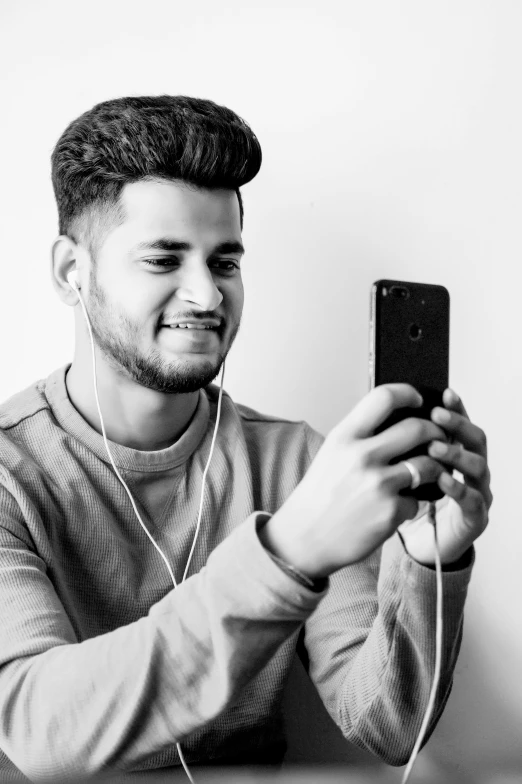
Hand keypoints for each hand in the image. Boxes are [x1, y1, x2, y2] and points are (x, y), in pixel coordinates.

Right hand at [260, 384, 448, 578]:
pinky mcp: (391, 511)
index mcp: (345, 436)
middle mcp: (362, 455)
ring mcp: (378, 484)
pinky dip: (411, 503)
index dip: (408, 393)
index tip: (419, 400)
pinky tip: (396, 508)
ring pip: (429, 464)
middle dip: (436, 431)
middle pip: (418, 428)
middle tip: (439, 437)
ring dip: (435, 468)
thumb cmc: (320, 495)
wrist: (303, 538)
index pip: (384, 397)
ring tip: (428, 472)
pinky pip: (418, 499)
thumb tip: (399, 420)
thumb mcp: (332, 454)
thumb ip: (361, 436)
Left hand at [399, 389, 491, 566]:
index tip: (443, 393)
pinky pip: (473, 499)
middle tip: (437, 415)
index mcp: (454, 452)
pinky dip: (458, 488)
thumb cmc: (405, 502)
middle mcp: (470, 469)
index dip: (455, 408)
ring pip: (478, 466)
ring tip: (436, 447)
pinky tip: (444, 480)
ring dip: (457, 454)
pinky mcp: (474, 518)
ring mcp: (477, 492)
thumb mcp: (396, 467)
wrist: (412, 544)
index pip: (459, 424)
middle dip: (457, 425)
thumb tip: (383, 415)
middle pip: (475, 438)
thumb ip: (398, 444)